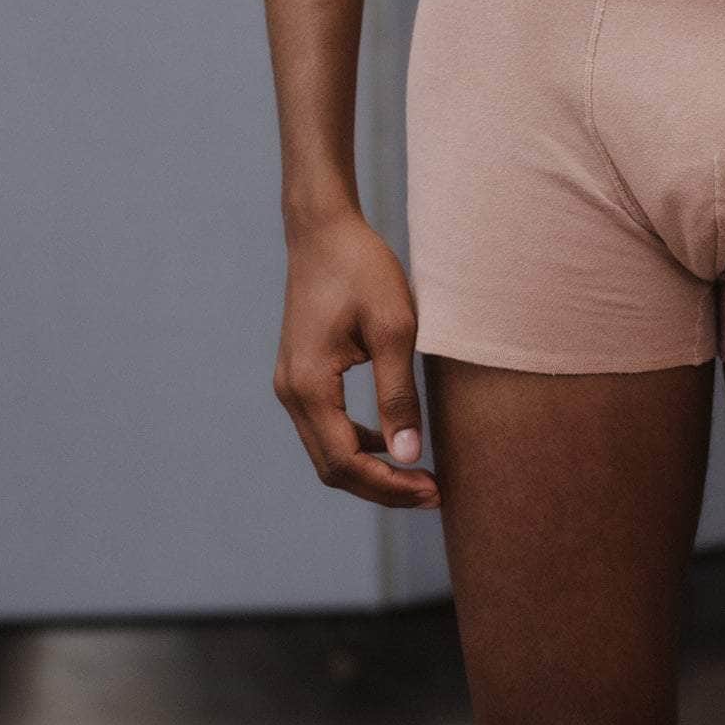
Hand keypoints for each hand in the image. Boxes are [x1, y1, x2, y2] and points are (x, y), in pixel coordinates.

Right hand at [272, 208, 440, 508]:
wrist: (324, 231)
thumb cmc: (362, 270)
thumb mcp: (394, 329)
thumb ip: (398, 394)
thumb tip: (408, 455)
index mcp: (308, 386)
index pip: (346, 462)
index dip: (390, 486)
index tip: (434, 491)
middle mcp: (289, 393)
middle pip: (333, 468)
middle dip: (382, 488)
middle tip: (434, 493)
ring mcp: (290, 385)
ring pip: (328, 452)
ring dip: (371, 471)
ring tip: (420, 475)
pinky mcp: (300, 376)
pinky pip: (326, 428)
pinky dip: (358, 446)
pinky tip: (393, 441)